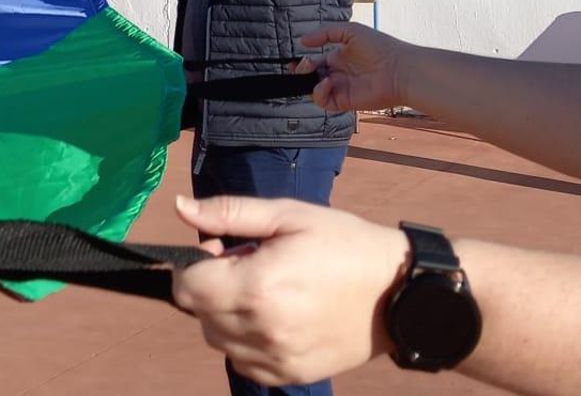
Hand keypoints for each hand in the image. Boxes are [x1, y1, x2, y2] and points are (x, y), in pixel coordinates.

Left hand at [172, 196, 408, 387]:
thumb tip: (180, 207)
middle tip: (249, 266)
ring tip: (265, 292)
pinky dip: (245, 340)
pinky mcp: (290, 375)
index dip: (194, 265)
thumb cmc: (345, 244)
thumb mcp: (289, 215)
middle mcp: (262, 329)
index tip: (221, 251)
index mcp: (258, 287)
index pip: (187, 287)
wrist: (400, 293)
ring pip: (217, 339)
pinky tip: (274, 317)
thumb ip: (228, 213)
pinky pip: (242, 361)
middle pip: (199, 313)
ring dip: (225, 315)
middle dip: (211, 286)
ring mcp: (276, 358)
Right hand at [292, 23, 410, 113]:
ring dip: (308, 82)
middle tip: (300, 67)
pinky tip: (326, 82)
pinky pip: (324, 101)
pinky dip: (319, 92)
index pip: (315, 61)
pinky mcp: (344, 101)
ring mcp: (341, 88)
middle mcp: (339, 74)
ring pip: (314, 90)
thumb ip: (325, 33)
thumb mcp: (350, 31)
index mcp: (340, 57)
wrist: (399, 70)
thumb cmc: (380, 47)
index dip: (304, 62)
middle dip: (301, 72)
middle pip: (312, 76)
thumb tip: (302, 40)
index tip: (296, 60)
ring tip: (311, 72)